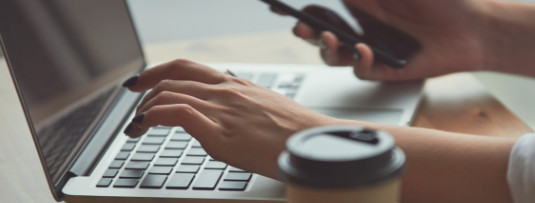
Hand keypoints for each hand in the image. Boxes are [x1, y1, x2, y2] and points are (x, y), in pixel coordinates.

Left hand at [122, 59, 336, 176]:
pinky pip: (176, 113)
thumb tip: (227, 120)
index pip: (187, 68)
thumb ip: (241, 109)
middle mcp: (225, 92)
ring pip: (168, 93)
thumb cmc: (296, 131)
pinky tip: (144, 126)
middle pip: (171, 79)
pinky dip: (152, 115)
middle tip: (135, 110)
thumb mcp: (265, 109)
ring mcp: (221, 110)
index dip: (157, 72)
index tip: (142, 82)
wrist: (314, 142)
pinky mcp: (220, 133)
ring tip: (136, 126)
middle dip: (144, 91)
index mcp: (235, 85)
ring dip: (144, 109)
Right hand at [272, 0, 494, 80]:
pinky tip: (365, 51)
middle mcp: (364, 27)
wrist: (473, 28)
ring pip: (337, 56)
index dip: (303, 11)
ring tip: (335, 41)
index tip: (283, 9)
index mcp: (363, 5)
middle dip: (307, 32)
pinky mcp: (387, 69)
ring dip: (328, 49)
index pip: (324, 9)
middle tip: (301, 29)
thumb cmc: (440, 1)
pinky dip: (359, 62)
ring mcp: (374, 49)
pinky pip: (363, 71)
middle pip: (323, 34)